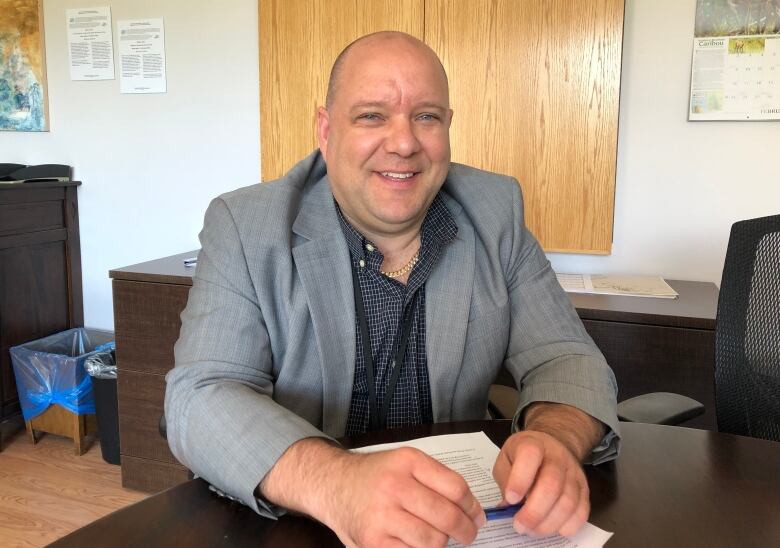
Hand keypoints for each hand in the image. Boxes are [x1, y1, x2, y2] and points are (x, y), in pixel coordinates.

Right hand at [325, 447, 485, 546]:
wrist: (332, 484)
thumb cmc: (374, 477)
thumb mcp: (403, 464)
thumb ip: (435, 480)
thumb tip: (472, 511)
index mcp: (408, 462)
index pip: (456, 487)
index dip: (473, 507)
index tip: (477, 516)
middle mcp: (394, 486)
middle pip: (447, 516)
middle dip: (465, 531)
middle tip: (468, 534)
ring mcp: (382, 515)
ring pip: (433, 541)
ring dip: (441, 544)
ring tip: (438, 539)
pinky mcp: (373, 542)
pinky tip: (417, 545)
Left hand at [493, 430, 588, 537]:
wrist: (554, 446)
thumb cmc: (524, 456)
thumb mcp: (506, 458)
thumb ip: (505, 479)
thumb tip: (508, 505)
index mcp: (533, 444)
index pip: (530, 455)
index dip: (520, 479)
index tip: (511, 499)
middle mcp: (558, 456)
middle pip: (552, 484)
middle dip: (534, 511)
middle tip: (520, 525)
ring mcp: (574, 473)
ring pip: (568, 501)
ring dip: (548, 522)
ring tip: (532, 530)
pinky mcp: (584, 489)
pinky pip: (582, 511)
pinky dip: (567, 525)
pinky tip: (552, 528)